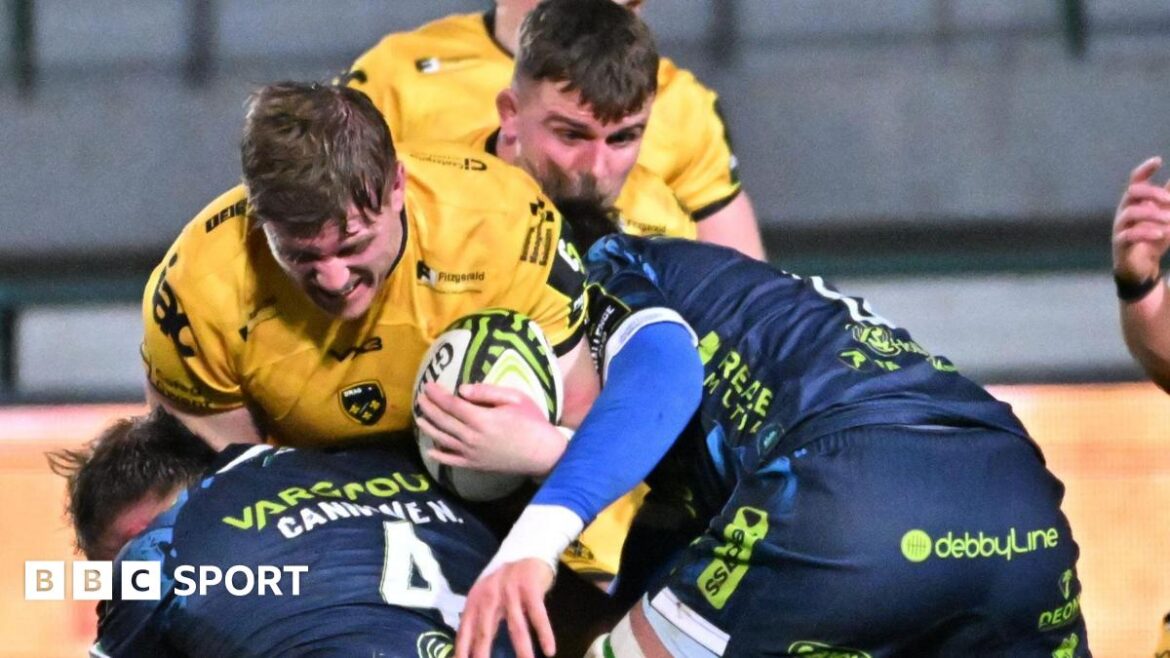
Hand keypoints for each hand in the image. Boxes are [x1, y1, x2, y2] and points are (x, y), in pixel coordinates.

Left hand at [416, 382, 567, 476]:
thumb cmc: (532, 422)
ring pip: (443, 439)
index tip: (428, 385)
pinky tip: (430, 449)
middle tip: (419, 397)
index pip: (452, 405)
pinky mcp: (476, 465)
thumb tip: (461, 390)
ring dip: (429, 428)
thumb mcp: (515, 398)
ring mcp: (472, 453)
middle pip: (444, 421)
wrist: (543, 453)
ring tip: (419, 417)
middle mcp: (472, 437)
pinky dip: (439, 455)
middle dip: (429, 408)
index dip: (437, 395)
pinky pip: (452, 460)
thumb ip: (487, 392)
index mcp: (482, 419)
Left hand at [456, 558, 556, 657]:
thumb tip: (471, 651)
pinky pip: (539, 616)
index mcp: (475, 600)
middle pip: (485, 631)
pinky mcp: (531, 589)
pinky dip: (545, 634)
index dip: (462, 650)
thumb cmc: (505, 583)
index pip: (465, 631)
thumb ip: (479, 620)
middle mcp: (490, 596)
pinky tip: (549, 650)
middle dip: (482, 653)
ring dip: (522, 650)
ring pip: (516, 627)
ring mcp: (511, 592)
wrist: (526, 550)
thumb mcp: (486, 598)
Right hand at [1113, 156, 1169, 281]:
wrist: (1141, 267)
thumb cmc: (1153, 238)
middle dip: (1152, 193)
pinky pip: (1129, 235)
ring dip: (1152, 214)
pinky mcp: (1120, 244)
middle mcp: (1125, 211)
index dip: (1144, 170)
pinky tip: (1160, 234)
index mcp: (1136, 202)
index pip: (1135, 181)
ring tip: (1169, 220)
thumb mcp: (1166, 217)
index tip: (1158, 161)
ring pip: (1130, 212)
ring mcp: (1121, 227)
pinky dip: (1146, 233)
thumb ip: (1169, 200)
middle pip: (1131, 192)